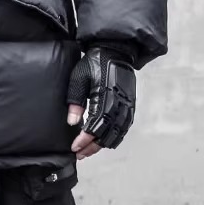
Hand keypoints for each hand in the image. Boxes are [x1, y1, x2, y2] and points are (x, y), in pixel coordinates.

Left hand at [66, 45, 135, 160]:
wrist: (115, 51)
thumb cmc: (94, 63)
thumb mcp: (78, 78)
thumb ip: (75, 101)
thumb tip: (72, 123)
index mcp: (106, 98)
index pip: (95, 127)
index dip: (84, 139)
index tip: (74, 147)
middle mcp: (119, 105)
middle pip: (107, 135)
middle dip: (92, 147)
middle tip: (79, 153)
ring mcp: (127, 106)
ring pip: (117, 134)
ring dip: (102, 145)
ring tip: (88, 150)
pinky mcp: (130, 106)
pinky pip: (124, 128)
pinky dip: (114, 138)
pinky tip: (104, 141)